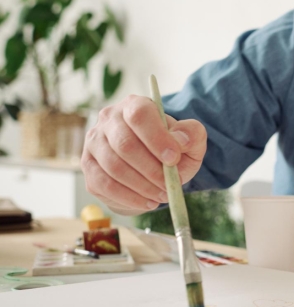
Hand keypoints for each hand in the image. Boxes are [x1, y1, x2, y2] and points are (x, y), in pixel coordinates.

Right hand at [81, 95, 206, 215]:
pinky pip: (104, 185)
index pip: (140, 116)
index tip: (173, 158)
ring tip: (162, 195)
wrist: (152, 166)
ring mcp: (94, 142)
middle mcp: (109, 119)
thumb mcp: (189, 140)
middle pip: (125, 144)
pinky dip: (129, 197)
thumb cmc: (170, 148)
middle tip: (169, 184)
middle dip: (151, 169)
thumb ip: (192, 135)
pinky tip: (147, 202)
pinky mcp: (88, 166)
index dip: (157, 138)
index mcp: (134, 105)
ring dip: (142, 186)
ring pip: (114, 167)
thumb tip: (182, 140)